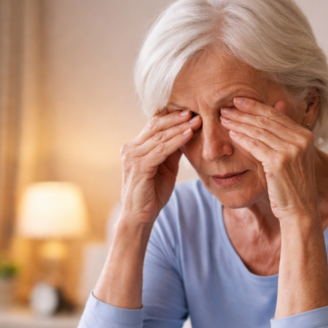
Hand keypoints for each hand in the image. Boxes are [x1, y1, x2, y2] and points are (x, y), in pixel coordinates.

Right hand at [119, 110, 201, 225]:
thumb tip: (188, 131)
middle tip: (195, 110)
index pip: (153, 125)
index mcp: (135, 147)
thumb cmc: (153, 192)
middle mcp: (130, 149)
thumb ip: (173, 150)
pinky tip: (189, 134)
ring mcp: (133, 157)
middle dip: (177, 118)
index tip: (190, 110)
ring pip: (159, 137)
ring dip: (180, 127)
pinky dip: (176, 141)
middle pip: (155, 126)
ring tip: (196, 121)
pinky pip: (161, 150)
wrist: (141, 216)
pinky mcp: (139, 167)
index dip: (171, 116)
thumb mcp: (166, 166)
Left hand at [220, 97, 317, 220]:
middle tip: (225, 108)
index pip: (276, 115)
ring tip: (223, 119)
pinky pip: (255, 145)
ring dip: (238, 124)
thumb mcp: (294, 156)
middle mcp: (301, 140)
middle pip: (266, 120)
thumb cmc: (293, 185)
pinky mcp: (279, 162)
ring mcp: (291, 150)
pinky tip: (231, 135)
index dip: (256, 106)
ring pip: (259, 131)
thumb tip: (278, 104)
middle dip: (243, 113)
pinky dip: (241, 138)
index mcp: (306, 135)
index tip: (239, 101)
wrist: (300, 210)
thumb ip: (286, 133)